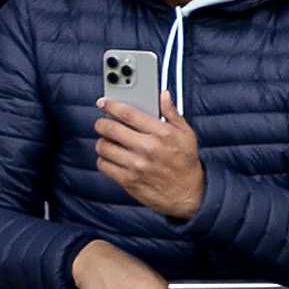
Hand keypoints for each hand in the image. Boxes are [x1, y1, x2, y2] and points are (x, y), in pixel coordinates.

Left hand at [93, 95, 203, 221]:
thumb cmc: (185, 162)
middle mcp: (148, 148)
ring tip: (109, 141)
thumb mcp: (186, 133)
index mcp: (162, 133)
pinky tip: (111, 156)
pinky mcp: (128, 180)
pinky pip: (104, 165)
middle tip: (102, 123)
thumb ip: (172, 113)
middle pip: (111, 129)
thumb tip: (163, 95)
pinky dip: (103, 159)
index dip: (112, 105)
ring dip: (102, 141)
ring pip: (103, 147)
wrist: (187, 193)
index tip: (104, 102)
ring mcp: (136, 165)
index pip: (129, 114)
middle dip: (102, 123)